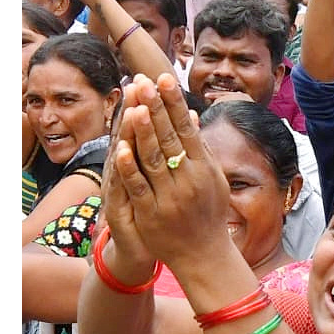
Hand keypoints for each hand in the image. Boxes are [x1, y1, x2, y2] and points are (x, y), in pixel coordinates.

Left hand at [110, 72, 232, 268]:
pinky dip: (129, 168)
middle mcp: (189, 180)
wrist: (204, 255)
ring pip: (153, 160)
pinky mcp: (151, 214)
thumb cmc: (208, 213)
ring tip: (134, 106)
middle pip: (170, 138)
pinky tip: (121, 148)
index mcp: (204, 168)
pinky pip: (139, 187)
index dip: (174, 103)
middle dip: (156, 108)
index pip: (186, 128)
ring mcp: (170, 197)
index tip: (164, 78)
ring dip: (143, 132)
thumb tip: (192, 113)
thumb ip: (200, 147)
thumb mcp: (212, 179)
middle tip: (145, 81)